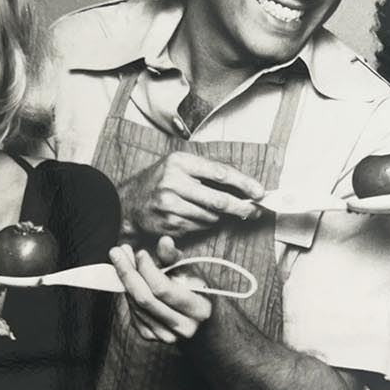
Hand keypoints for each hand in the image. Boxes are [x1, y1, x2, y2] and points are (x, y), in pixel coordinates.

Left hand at [109, 240, 214, 344]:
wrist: (194, 317)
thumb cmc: (193, 289)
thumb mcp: (189, 270)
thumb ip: (174, 257)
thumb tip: (164, 241)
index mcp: (199, 309)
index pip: (164, 289)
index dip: (148, 269)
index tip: (140, 253)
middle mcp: (183, 327)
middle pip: (145, 299)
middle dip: (128, 273)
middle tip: (117, 252)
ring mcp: (166, 336)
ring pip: (136, 306)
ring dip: (125, 281)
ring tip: (121, 260)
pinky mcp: (151, 337)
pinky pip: (133, 313)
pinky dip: (128, 295)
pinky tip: (128, 280)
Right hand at [119, 151, 263, 239]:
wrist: (129, 201)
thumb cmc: (160, 180)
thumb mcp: (180, 166)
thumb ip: (209, 171)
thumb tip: (245, 185)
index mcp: (180, 162)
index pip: (220, 173)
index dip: (244, 183)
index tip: (260, 192)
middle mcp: (173, 182)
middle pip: (218, 200)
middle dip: (242, 207)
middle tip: (255, 211)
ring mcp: (169, 206)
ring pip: (210, 216)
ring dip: (219, 216)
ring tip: (212, 209)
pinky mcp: (168, 224)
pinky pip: (198, 227)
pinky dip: (204, 223)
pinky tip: (195, 216)